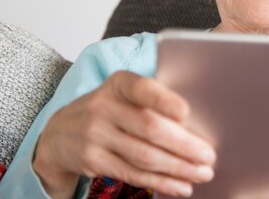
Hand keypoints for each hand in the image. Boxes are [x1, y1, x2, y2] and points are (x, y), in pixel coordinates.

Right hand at [33, 71, 215, 198]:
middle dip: (184, 145)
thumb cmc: (109, 109)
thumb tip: (197, 123)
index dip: (164, 101)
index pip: (142, 90)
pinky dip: (161, 182)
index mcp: (118, 84)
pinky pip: (134, 174)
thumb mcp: (123, 93)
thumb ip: (153, 100)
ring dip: (179, 168)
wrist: (59, 133)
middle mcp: (103, 107)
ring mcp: (95, 136)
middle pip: (150, 129)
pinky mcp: (94, 161)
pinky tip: (181, 186)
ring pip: (145, 156)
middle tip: (208, 155)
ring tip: (202, 173)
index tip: (186, 113)